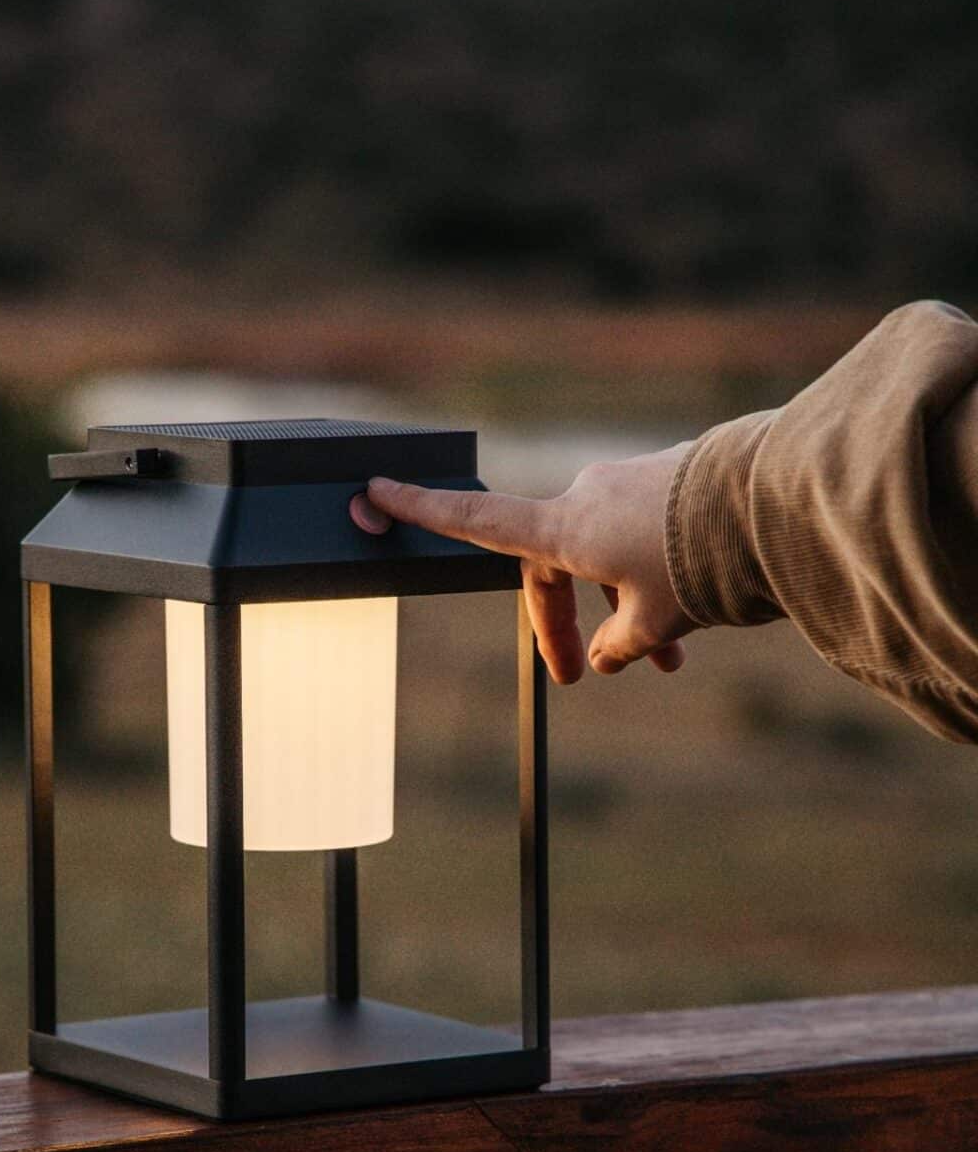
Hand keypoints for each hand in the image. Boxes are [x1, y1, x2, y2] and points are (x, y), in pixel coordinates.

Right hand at [349, 448, 694, 683]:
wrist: (772, 502)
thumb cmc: (701, 561)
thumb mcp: (655, 623)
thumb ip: (620, 644)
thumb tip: (607, 656)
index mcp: (565, 528)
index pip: (477, 521)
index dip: (424, 512)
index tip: (379, 489)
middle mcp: (589, 497)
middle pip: (556, 563)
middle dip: (574, 621)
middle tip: (588, 673)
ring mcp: (631, 483)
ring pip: (612, 555)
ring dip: (632, 609)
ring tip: (673, 662)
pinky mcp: (672, 478)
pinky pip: (648, 536)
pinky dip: (660, 578)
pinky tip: (701, 611)